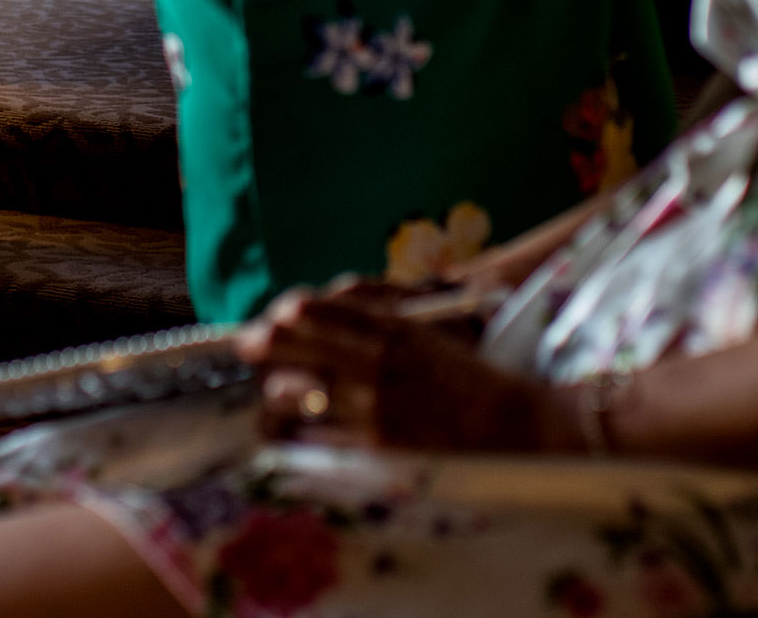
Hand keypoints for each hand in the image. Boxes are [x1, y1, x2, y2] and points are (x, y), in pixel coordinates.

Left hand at [239, 289, 566, 452]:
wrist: (510, 424)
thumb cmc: (468, 378)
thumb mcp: (426, 335)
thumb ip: (379, 327)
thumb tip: (327, 317)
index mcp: (393, 329)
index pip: (320, 312)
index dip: (287, 312)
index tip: (271, 316)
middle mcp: (377, 363)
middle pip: (297, 344)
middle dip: (264, 341)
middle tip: (248, 343)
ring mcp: (373, 405)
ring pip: (297, 390)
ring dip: (281, 387)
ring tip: (276, 391)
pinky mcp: (374, 445)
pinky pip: (317, 434)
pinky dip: (303, 428)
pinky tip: (298, 427)